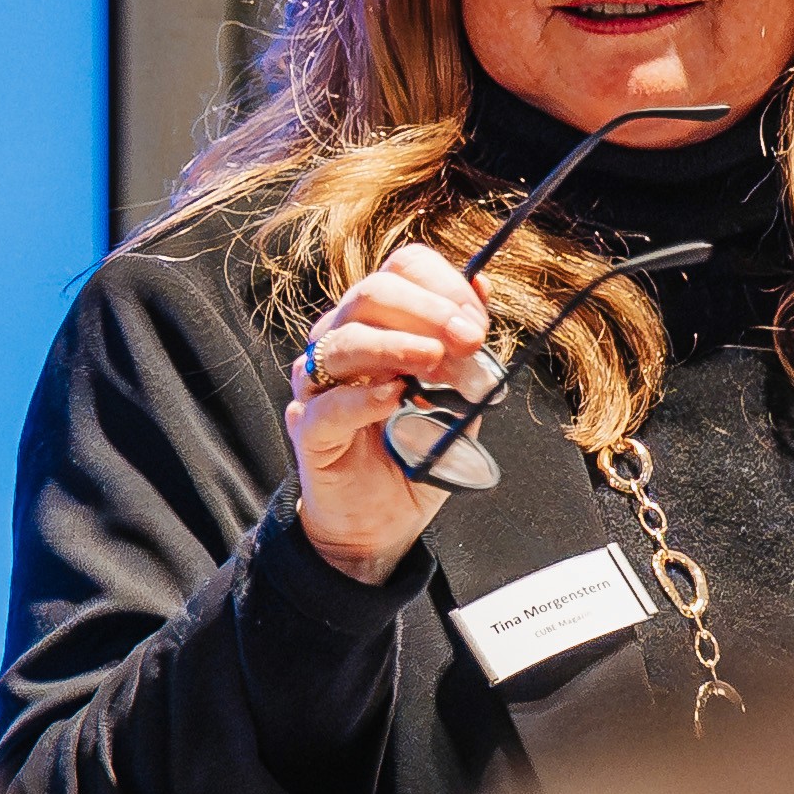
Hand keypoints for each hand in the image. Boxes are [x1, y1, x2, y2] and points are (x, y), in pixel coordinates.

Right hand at [284, 241, 497, 580]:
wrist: (382, 523)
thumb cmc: (415, 452)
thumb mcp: (458, 397)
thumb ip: (467, 353)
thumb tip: (483, 287)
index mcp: (378, 322)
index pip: (399, 270)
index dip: (442, 285)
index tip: (478, 322)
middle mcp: (341, 342)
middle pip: (370, 294)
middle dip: (427, 310)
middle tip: (469, 340)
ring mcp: (319, 385)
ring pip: (344, 341)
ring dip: (396, 344)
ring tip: (435, 361)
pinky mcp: (310, 430)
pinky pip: (326, 405)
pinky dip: (361, 397)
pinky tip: (394, 397)